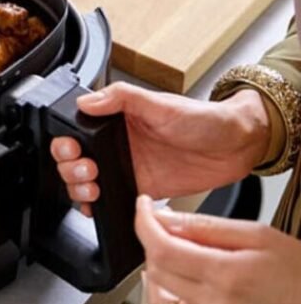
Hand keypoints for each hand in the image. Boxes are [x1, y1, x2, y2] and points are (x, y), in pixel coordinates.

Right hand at [49, 83, 268, 210]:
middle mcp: (117, 144)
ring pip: (87, 181)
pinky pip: (110, 198)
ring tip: (92, 187)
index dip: (65, 143)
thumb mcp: (161, 103)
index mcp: (116, 119)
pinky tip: (96, 205)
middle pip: (74, 159)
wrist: (237, 147)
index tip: (72, 150)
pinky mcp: (140, 189)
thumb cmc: (204, 119)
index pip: (76, 130)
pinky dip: (97, 205)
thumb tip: (87, 101)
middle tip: (86, 170)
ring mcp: (127, 167)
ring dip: (79, 187)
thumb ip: (122, 98)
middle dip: (70, 168)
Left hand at [137, 195, 300, 303]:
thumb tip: (164, 217)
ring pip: (158, 302)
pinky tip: (177, 289)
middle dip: (153, 243)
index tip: (144, 206)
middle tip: (166, 228)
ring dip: (154, 275)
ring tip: (170, 257)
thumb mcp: (259, 236)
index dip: (144, 222)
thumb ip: (206, 227)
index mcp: (225, 276)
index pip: (160, 247)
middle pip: (155, 272)